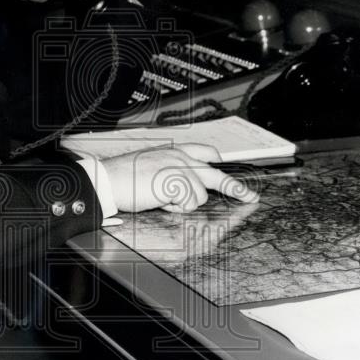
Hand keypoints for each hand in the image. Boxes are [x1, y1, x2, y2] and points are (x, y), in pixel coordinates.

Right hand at [103, 143, 259, 212]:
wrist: (108, 180)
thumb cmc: (124, 177)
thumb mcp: (152, 167)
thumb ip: (171, 173)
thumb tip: (186, 188)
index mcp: (174, 152)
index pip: (204, 151)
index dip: (217, 160)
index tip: (226, 165)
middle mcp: (180, 158)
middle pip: (216, 174)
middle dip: (237, 189)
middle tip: (250, 198)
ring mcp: (180, 169)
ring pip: (200, 195)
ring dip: (183, 203)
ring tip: (162, 199)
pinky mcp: (177, 182)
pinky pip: (188, 203)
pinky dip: (176, 207)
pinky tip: (160, 201)